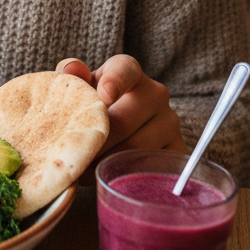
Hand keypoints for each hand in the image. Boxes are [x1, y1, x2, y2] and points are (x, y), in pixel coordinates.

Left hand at [56, 55, 185, 183]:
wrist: (118, 130)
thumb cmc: (93, 105)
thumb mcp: (80, 87)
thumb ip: (72, 75)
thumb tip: (72, 70)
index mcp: (130, 73)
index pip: (125, 71)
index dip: (114, 82)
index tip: (103, 96)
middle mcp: (155, 94)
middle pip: (123, 121)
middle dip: (95, 142)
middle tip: (74, 157)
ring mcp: (170, 123)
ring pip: (136, 148)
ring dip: (106, 163)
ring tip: (84, 172)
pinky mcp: (177, 150)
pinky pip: (152, 168)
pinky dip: (128, 176)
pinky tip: (109, 179)